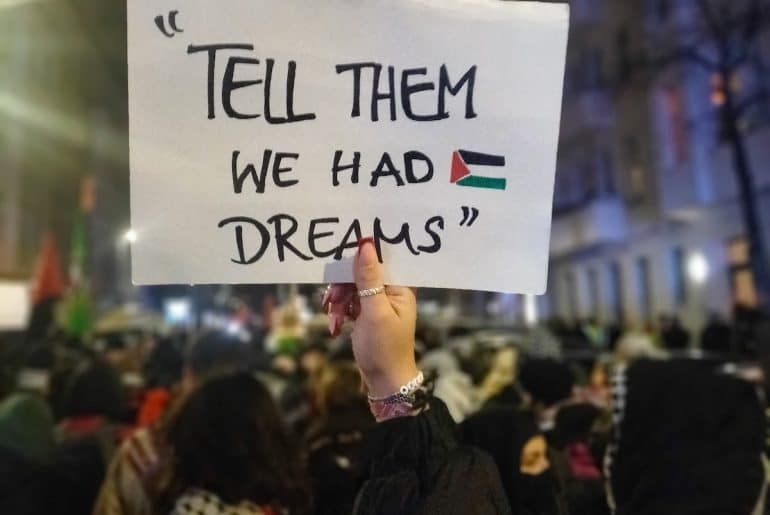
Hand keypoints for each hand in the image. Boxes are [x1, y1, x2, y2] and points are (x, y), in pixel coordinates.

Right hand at [323, 238, 418, 397]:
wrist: (383, 382)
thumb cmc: (385, 348)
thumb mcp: (375, 311)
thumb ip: (369, 278)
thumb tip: (365, 243)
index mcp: (400, 286)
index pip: (380, 260)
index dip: (360, 258)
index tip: (340, 260)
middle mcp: (390, 291)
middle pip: (361, 273)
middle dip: (343, 287)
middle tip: (332, 301)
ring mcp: (377, 302)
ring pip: (350, 288)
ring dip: (339, 303)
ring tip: (334, 319)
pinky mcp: (365, 313)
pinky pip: (348, 302)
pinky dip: (339, 312)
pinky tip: (336, 326)